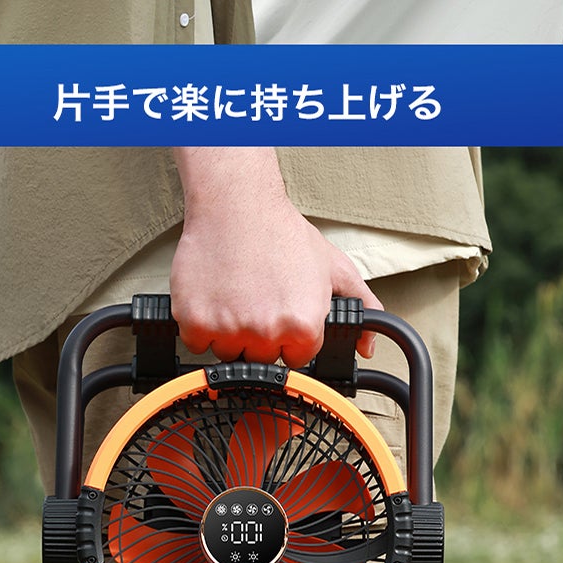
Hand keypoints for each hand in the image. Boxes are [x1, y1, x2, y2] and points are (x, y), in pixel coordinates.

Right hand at [170, 150, 379, 367]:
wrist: (236, 204)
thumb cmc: (281, 231)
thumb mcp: (334, 266)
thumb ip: (362, 304)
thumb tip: (367, 345)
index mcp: (302, 325)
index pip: (297, 358)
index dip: (290, 336)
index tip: (282, 312)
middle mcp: (266, 332)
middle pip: (262, 358)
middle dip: (261, 334)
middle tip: (258, 299)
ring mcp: (228, 329)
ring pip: (229, 353)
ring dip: (230, 332)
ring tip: (238, 294)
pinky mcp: (195, 322)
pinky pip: (198, 343)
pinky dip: (202, 325)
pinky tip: (216, 296)